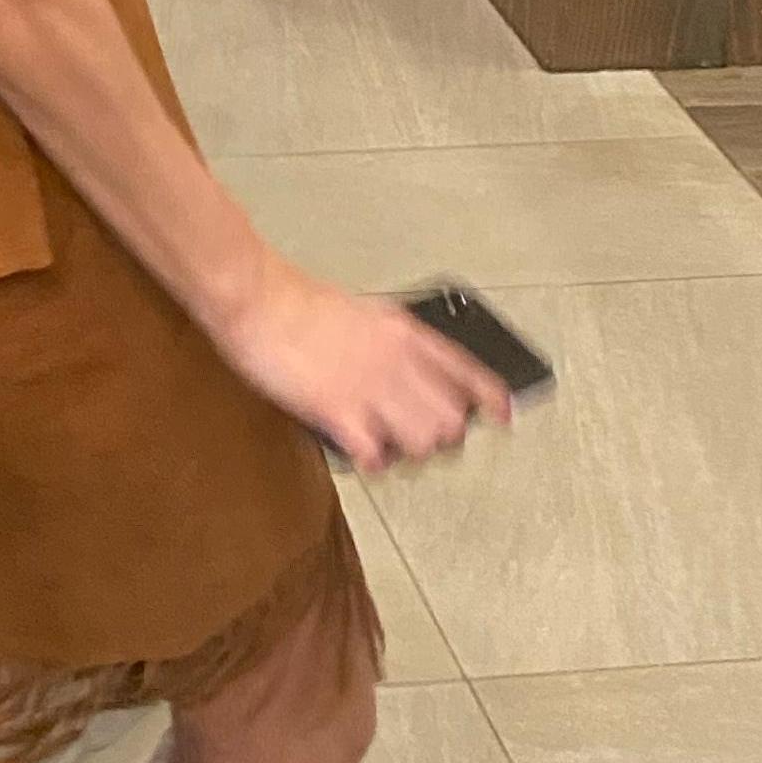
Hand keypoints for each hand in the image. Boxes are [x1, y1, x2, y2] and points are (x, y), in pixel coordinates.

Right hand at [215, 263, 512, 475]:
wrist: (258, 300)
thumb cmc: (298, 302)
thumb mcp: (364, 313)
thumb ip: (393, 343)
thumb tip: (408, 371)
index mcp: (406, 333)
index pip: (468, 371)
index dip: (492, 399)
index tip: (503, 416)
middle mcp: (398, 362)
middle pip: (451, 419)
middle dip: (443, 436)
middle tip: (425, 439)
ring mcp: (370, 389)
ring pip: (423, 442)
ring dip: (411, 452)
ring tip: (392, 447)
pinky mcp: (339, 411)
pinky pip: (376, 455)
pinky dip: (375, 462)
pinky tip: (365, 456)